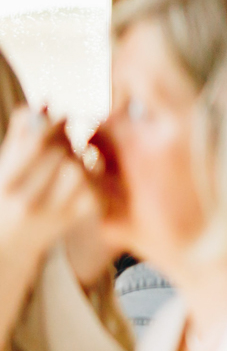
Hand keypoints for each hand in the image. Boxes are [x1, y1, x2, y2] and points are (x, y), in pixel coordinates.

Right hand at [0, 107, 99, 272]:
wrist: (9, 246)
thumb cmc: (5, 198)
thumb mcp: (3, 168)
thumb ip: (20, 136)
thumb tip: (41, 104)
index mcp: (6, 184)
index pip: (37, 144)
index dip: (53, 124)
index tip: (61, 115)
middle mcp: (29, 201)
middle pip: (62, 155)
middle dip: (66, 139)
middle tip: (68, 132)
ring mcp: (54, 214)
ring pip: (80, 171)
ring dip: (80, 156)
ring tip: (72, 152)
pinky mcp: (75, 220)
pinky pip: (94, 188)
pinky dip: (92, 174)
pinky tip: (85, 169)